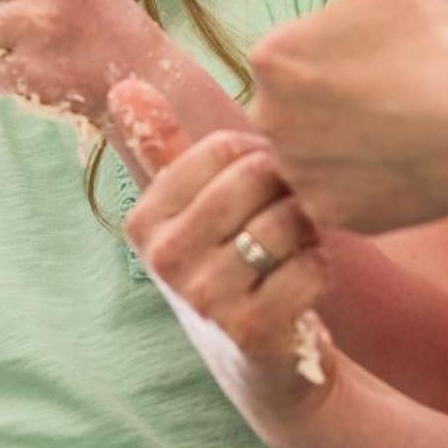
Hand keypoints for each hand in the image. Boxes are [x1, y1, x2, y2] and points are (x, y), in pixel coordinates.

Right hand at [113, 79, 332, 432]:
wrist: (263, 364)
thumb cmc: (231, 269)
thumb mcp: (191, 210)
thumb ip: (165, 148)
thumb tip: (126, 84)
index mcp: (144, 220)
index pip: (224, 148)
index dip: (263, 159)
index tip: (263, 188)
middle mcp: (164, 259)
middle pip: (258, 178)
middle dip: (291, 191)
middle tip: (291, 218)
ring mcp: (202, 298)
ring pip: (288, 221)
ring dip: (310, 232)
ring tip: (297, 248)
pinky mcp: (248, 331)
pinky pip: (310, 267)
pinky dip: (321, 270)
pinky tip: (306, 284)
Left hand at [250, 0, 447, 232]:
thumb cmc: (434, 40)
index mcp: (272, 55)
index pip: (296, 57)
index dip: (344, 57)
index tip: (384, 58)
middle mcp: (268, 118)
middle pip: (300, 108)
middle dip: (340, 104)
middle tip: (397, 95)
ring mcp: (297, 173)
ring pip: (317, 154)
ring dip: (349, 145)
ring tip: (402, 130)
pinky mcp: (327, 214)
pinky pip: (336, 198)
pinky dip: (364, 186)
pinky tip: (402, 165)